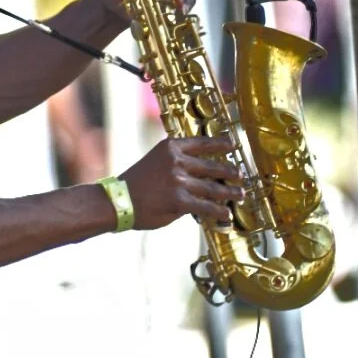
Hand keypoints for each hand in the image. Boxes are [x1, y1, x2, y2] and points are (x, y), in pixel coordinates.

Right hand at [120, 137, 243, 230]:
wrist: (117, 201)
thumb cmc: (134, 184)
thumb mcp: (155, 162)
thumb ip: (177, 167)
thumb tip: (199, 180)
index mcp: (170, 148)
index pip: (201, 143)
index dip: (220, 144)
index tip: (232, 144)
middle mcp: (177, 161)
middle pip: (211, 166)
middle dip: (229, 172)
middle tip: (240, 175)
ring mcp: (179, 181)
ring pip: (212, 188)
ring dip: (229, 193)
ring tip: (240, 194)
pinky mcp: (180, 201)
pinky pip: (206, 207)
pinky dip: (218, 212)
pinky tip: (225, 214)